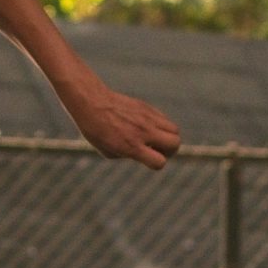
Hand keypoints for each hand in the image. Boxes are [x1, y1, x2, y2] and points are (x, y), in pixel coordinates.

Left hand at [58, 72, 182, 170]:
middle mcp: (143, 132)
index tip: (146, 159)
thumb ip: (129, 155)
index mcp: (132, 146)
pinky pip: (165, 119)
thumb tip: (144, 153)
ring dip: (168, 137)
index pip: (159, 162)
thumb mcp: (109, 151)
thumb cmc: (96, 130)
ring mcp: (147, 119)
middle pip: (176, 143)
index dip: (157, 164)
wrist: (91, 103)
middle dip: (169, 151)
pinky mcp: (148, 108)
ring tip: (153, 137)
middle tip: (155, 149)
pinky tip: (145, 126)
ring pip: (175, 130)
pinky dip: (161, 126)